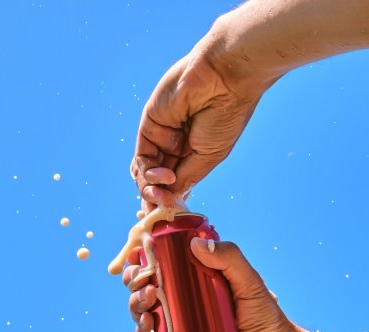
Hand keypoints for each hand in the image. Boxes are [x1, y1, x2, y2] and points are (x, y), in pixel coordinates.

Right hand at [123, 237, 304, 331]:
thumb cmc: (263, 315)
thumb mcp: (249, 280)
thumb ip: (229, 258)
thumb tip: (197, 243)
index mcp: (190, 280)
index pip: (159, 263)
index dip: (142, 256)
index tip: (137, 250)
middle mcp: (177, 300)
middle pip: (142, 284)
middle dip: (134, 277)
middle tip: (144, 276)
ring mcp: (174, 324)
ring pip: (140, 310)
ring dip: (135, 301)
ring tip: (147, 297)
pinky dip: (142, 331)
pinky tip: (147, 322)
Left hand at [130, 34, 279, 212]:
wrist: (225, 79)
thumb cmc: (226, 116)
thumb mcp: (209, 157)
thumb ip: (187, 178)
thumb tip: (171, 200)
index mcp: (194, 152)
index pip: (175, 183)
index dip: (170, 200)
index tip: (173, 215)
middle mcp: (176, 145)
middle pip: (156, 181)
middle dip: (157, 198)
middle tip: (165, 207)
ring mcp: (161, 135)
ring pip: (145, 173)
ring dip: (151, 189)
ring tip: (165, 192)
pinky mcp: (149, 125)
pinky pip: (141, 157)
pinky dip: (149, 172)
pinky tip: (165, 174)